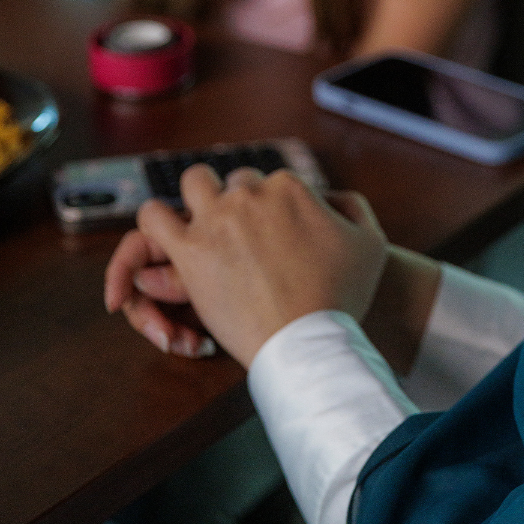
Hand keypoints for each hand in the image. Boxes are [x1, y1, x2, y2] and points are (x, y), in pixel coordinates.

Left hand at [104, 165, 388, 367]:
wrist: (309, 341)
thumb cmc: (342, 298)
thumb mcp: (370, 242)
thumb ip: (354, 207)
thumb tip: (333, 198)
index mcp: (290, 186)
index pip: (272, 182)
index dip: (273, 209)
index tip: (274, 237)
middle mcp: (251, 193)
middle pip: (235, 183)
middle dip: (238, 204)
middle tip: (241, 237)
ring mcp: (217, 219)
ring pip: (195, 184)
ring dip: (199, 197)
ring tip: (203, 225)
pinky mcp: (189, 251)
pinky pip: (153, 218)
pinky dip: (156, 221)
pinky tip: (165, 239)